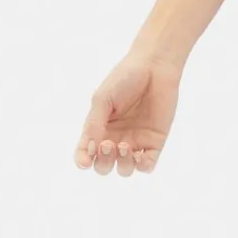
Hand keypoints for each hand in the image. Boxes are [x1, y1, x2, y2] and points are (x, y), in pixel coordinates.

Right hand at [74, 51, 181, 175]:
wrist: (154, 67)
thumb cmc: (124, 79)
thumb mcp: (103, 99)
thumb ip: (95, 124)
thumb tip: (90, 149)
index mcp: (98, 128)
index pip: (86, 153)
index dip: (83, 161)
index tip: (85, 161)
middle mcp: (115, 138)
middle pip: (104, 166)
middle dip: (103, 161)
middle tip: (107, 144)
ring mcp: (135, 141)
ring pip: (125, 169)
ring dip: (122, 164)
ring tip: (125, 145)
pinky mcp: (154, 142)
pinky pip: (147, 165)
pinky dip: (142, 166)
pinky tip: (139, 155)